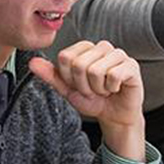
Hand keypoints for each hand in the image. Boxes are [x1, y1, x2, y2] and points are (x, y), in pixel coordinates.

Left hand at [30, 41, 145, 159]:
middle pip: (79, 64)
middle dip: (84, 85)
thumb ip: (50, 75)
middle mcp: (102, 47)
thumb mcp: (67, 90)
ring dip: (98, 88)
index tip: (79, 85)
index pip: (65, 57)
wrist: (113, 115)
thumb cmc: (93, 100)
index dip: (69, 78)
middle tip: (93, 90)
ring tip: (104, 89)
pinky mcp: (131, 65)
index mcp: (85, 48)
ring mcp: (118, 55)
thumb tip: (32, 62)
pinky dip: (111, 88)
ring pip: (96, 70)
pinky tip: (116, 89)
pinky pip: (113, 75)